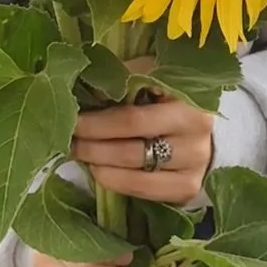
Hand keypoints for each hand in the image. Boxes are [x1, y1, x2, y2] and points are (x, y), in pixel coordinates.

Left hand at [71, 93, 214, 207]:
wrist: (198, 126)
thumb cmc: (166, 95)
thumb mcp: (150, 77)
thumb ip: (123, 79)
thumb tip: (82, 89)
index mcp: (186, 100)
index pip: (131, 118)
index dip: (96, 122)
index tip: (70, 120)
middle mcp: (196, 134)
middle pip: (130, 148)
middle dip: (92, 145)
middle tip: (68, 140)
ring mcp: (195, 164)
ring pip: (134, 171)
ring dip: (98, 164)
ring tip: (79, 153)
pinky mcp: (188, 188)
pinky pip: (143, 190)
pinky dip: (115, 181)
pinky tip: (99, 170)